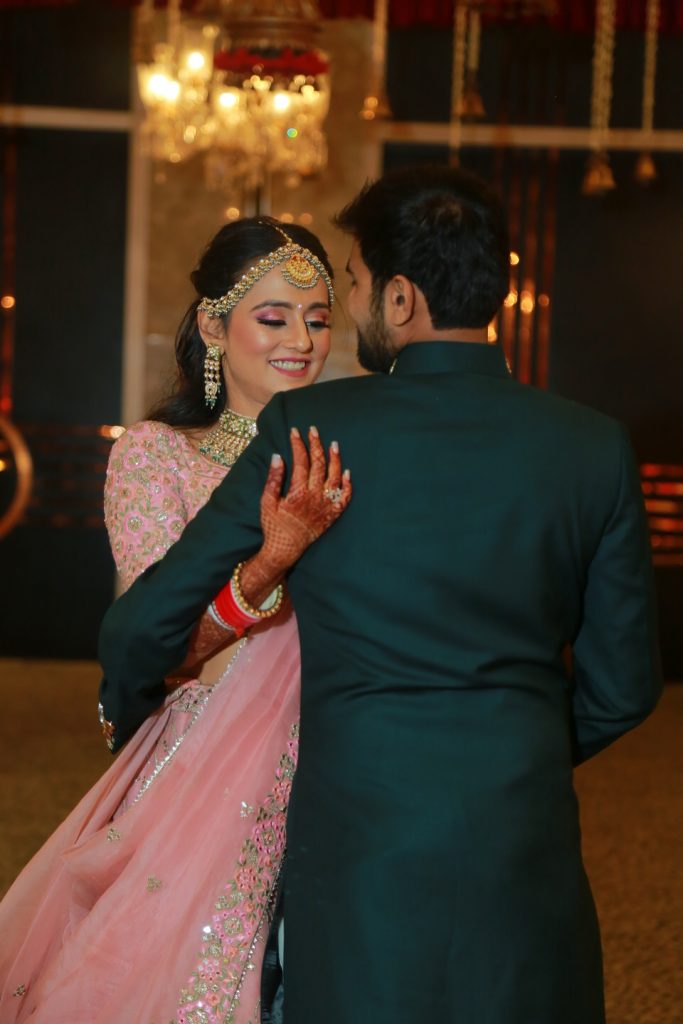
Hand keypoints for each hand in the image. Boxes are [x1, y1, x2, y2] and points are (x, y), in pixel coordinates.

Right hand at [238, 427, 351, 606]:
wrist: (286, 549)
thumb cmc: (274, 526)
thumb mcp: (267, 502)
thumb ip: (274, 479)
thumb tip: (278, 456)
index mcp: (298, 492)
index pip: (301, 461)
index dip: (298, 444)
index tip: (296, 431)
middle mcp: (315, 497)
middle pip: (319, 464)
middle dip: (316, 444)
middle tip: (314, 431)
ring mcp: (326, 505)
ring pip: (335, 477)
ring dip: (335, 459)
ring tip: (334, 445)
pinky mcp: (333, 514)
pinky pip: (345, 497)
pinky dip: (348, 484)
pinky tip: (347, 472)